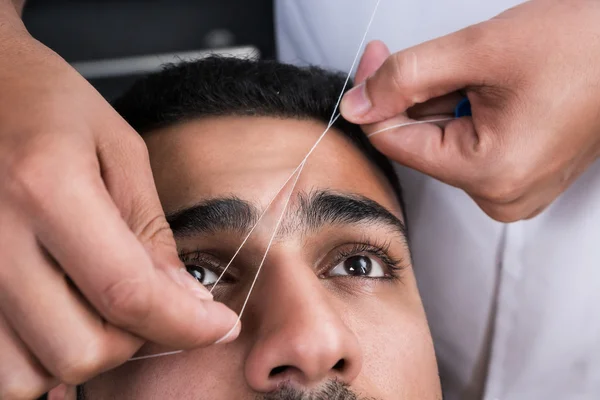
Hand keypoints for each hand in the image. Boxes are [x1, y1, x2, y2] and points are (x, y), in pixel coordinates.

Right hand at [0, 13, 237, 399]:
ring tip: (95, 305)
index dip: (185, 324)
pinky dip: (36, 355)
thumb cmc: (44, 101)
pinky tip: (56, 315)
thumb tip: (186, 300)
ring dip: (80, 353)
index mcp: (46, 187)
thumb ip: (149, 230)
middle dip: (131, 342)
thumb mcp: (117, 149)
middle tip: (149, 305)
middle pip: (77, 351)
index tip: (217, 326)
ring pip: (28, 375)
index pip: (128, 293)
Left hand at [340, 0, 599, 221]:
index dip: (377, 97)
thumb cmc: (585, 45)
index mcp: (490, 173)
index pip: (394, 142)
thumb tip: (356, 104)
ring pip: (442, 142)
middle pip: (419, 143)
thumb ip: (404, 77)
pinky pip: (468, 147)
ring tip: (488, 74)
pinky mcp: (519, 177)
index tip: (375, 59)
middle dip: (417, 95)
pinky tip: (494, 91)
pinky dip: (464, 114)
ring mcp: (512, 190)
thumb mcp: (479, 50)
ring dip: (445, 101)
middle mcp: (501, 195)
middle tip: (449, 57)